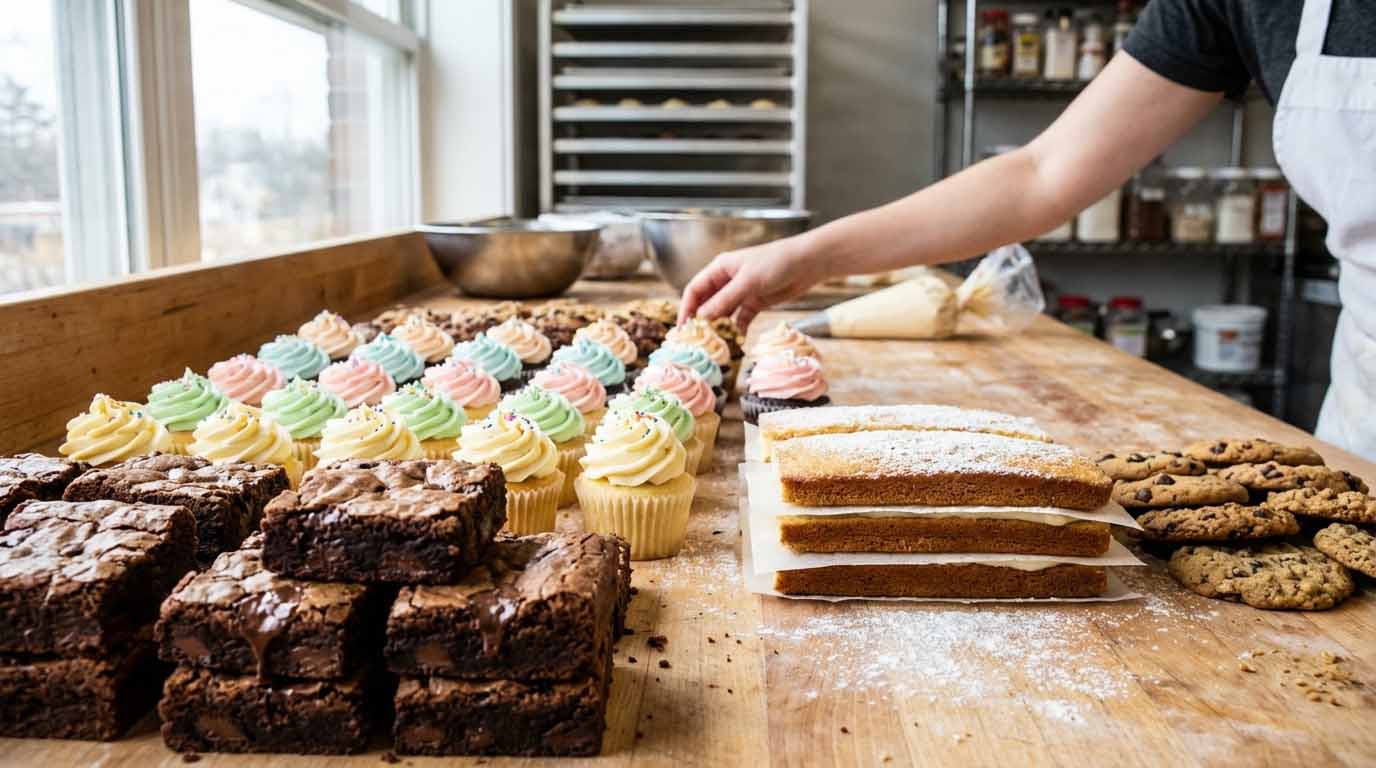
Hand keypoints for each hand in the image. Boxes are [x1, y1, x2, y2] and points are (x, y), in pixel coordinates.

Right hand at [677, 235, 827, 329]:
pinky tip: (735, 341)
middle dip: (701, 321)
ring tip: (714, 345)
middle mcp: (727, 280)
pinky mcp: (756, 302)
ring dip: (719, 327)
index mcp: (720, 269)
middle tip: (695, 341)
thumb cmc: (776, 263)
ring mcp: (741, 292)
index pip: (694, 289)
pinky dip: (737, 329)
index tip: (682, 329)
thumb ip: (724, 301)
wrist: (808, 263)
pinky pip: (740, 319)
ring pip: (723, 313)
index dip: (686, 308)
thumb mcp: (747, 282)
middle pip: (706, 303)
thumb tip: (701, 318)